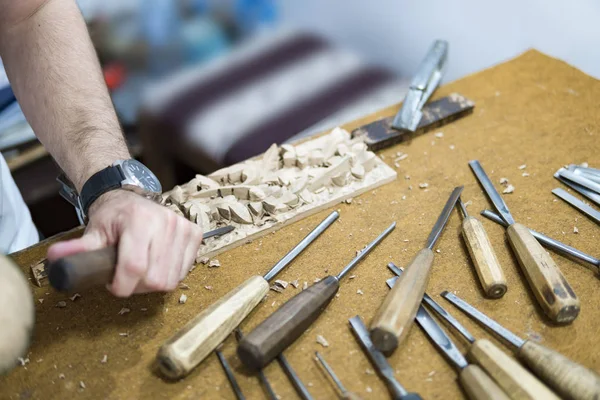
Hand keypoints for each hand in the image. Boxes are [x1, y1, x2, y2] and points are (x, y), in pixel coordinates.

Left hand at [47, 190, 203, 296]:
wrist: (131, 199)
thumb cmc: (112, 217)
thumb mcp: (93, 232)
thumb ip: (77, 249)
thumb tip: (55, 258)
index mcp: (139, 221)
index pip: (135, 267)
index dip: (122, 285)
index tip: (113, 285)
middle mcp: (165, 222)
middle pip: (155, 278)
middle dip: (137, 286)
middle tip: (126, 277)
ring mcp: (182, 228)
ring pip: (170, 279)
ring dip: (153, 283)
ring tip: (141, 271)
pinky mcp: (193, 234)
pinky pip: (183, 271)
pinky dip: (169, 275)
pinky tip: (157, 265)